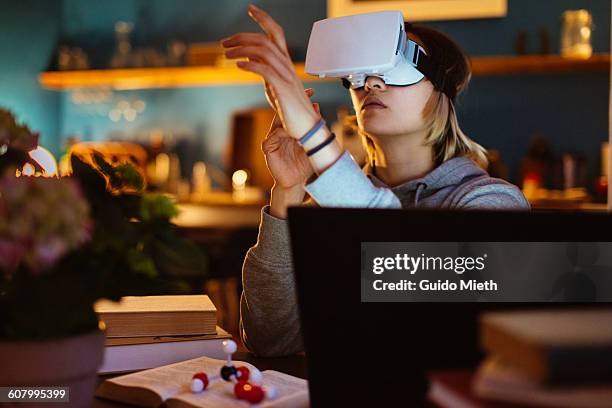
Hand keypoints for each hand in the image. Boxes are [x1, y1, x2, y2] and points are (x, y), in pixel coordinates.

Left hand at [221, 4, 319, 139]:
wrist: (307, 127)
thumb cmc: (292, 109)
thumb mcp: (275, 85)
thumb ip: (265, 71)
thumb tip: (250, 60)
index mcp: (285, 62)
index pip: (276, 33)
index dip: (264, 19)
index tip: (251, 9)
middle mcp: (287, 65)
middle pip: (266, 39)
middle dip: (242, 36)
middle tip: (224, 43)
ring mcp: (286, 76)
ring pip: (264, 51)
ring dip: (241, 50)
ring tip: (227, 55)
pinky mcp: (283, 88)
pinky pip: (266, 70)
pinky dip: (251, 64)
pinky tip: (239, 65)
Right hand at [262, 89, 319, 188]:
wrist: (296, 182)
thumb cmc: (305, 164)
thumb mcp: (312, 144)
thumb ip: (313, 128)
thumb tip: (317, 107)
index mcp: (290, 130)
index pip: (293, 112)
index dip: (301, 100)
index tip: (311, 91)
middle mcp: (280, 132)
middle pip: (283, 113)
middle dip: (290, 103)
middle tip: (302, 94)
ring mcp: (273, 138)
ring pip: (277, 122)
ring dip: (286, 117)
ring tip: (296, 111)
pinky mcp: (267, 148)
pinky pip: (272, 136)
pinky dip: (280, 132)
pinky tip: (289, 131)